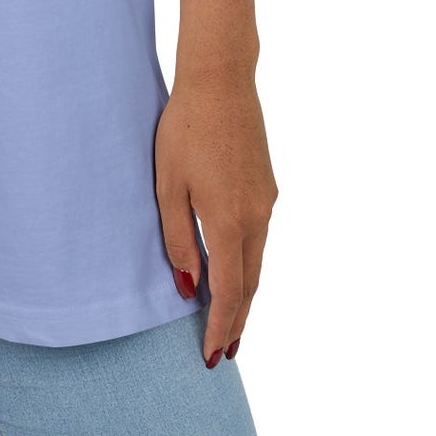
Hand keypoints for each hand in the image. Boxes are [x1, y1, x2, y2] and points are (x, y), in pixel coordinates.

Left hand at [155, 70, 277, 366]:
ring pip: (258, 261)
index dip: (221, 326)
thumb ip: (179, 238)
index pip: (230, 292)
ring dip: (245, 294)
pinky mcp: (267, 186)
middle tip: (225, 352)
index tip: (213, 355)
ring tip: (230, 321)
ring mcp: (266, 200)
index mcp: (229, 220)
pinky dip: (248, 263)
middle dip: (238, 321)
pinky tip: (235, 268)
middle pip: (250, 283)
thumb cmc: (183, 128)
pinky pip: (259, 236)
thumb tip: (189, 287)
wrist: (220, 80)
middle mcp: (257, 216)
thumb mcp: (168, 185)